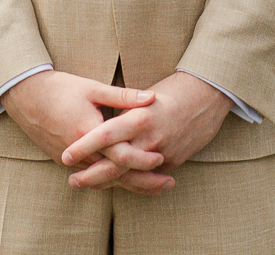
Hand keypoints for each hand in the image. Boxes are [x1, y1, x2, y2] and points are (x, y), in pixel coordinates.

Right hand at [0, 70, 162, 188]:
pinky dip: (111, 181)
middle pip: (116, 175)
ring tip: (154, 188)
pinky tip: (126, 182)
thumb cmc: (60, 88)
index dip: (143, 159)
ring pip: (105, 180)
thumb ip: (123, 96)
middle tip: (168, 184)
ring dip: (130, 185)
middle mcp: (80, 153)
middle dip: (143, 182)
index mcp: (89, 133)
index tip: (162, 160)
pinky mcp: (64, 161)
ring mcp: (71, 160)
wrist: (25, 96)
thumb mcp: (93, 88)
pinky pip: (92, 176)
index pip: (121, 154)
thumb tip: (151, 98)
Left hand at [59, 71, 232, 193]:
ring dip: (108, 183)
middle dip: (92, 176)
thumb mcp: (145, 95)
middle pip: (115, 165)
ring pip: (131, 176)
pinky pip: (148, 175)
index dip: (84, 146)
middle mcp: (150, 139)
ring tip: (89, 184)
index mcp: (139, 117)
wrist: (208, 97)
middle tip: (72, 181)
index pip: (105, 135)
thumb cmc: (174, 90)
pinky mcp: (174, 162)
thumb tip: (103, 127)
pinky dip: (131, 180)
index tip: (66, 155)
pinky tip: (115, 182)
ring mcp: (163, 153)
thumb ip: (124, 112)